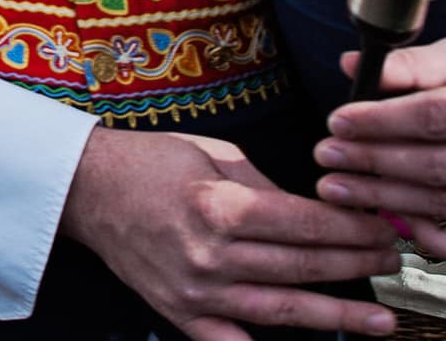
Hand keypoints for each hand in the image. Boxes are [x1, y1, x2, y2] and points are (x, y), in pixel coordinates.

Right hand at [61, 127, 398, 339]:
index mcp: (219, 206)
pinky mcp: (181, 312)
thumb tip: (313, 212)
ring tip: (378, 320)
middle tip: (387, 260)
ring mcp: (196, 290)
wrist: (85, 189)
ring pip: (284, 309)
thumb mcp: (213, 153)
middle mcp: (210, 254)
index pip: (307, 224)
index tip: (378, 229)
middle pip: (304, 266)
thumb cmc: (146, 163)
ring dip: (337, 315)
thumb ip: (266, 186)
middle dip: (355, 264)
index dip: (352, 229)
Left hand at [317, 40, 445, 256]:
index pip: (433, 114)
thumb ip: (412, 66)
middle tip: (326, 154)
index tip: (338, 122)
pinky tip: (393, 219)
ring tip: (336, 187)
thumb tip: (352, 65)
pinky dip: (427, 231)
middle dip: (373, 161)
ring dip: (384, 195)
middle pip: (434, 163)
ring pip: (441, 197)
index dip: (382, 120)